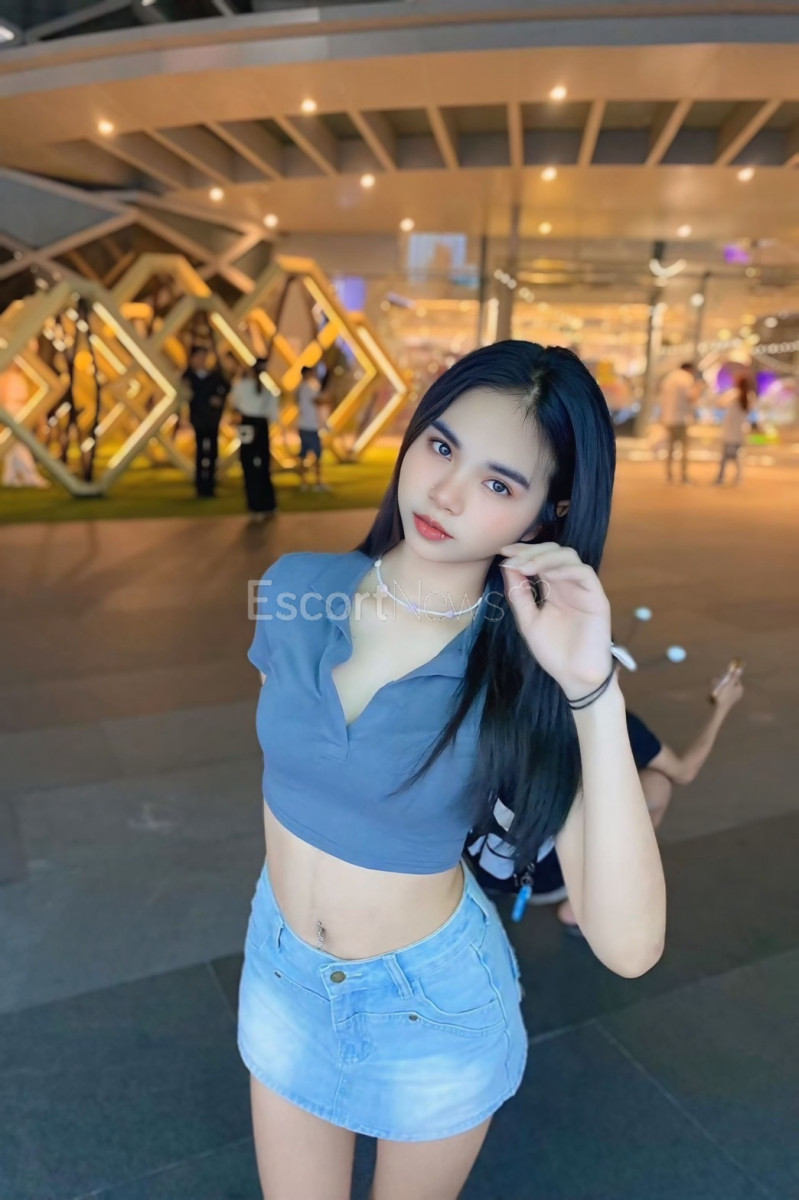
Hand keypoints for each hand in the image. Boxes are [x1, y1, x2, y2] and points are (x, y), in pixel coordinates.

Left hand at [499, 542, 612, 700]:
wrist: (574, 676)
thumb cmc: (553, 651)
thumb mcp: (528, 620)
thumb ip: (519, 594)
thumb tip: (508, 566)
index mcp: (552, 588)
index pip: (540, 558)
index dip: (522, 551)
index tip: (502, 551)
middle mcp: (568, 584)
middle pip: (554, 551)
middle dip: (531, 550)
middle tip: (513, 557)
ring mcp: (583, 589)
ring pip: (569, 557)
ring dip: (545, 557)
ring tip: (526, 567)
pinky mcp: (597, 598)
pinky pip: (585, 573)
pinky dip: (565, 569)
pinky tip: (548, 574)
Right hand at [712, 666, 743, 712]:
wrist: (719, 710)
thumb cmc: (724, 696)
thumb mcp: (729, 685)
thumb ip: (734, 677)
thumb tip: (740, 669)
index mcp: (740, 688)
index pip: (735, 678)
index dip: (728, 676)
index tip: (722, 677)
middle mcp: (737, 693)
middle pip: (730, 682)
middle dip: (722, 681)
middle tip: (716, 681)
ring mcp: (732, 697)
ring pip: (725, 687)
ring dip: (719, 686)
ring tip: (713, 687)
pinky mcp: (727, 700)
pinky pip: (723, 693)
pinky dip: (718, 691)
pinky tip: (713, 694)